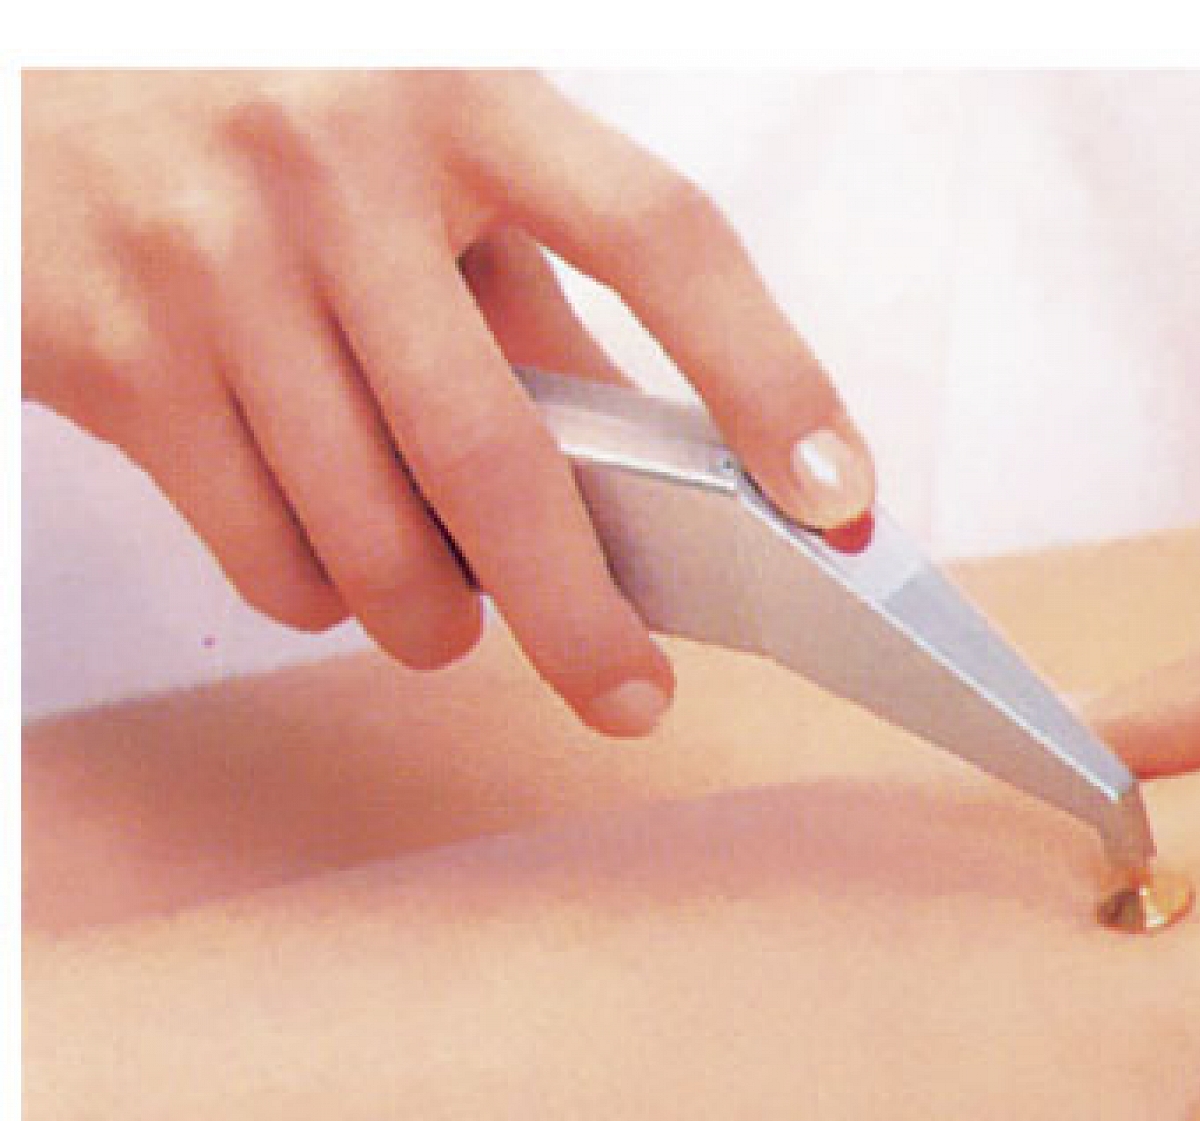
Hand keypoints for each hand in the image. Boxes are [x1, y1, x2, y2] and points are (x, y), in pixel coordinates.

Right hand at [23, 70, 873, 735]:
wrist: (8, 43)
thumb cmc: (270, 109)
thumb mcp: (420, 152)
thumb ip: (530, 287)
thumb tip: (661, 470)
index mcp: (456, 95)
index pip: (658, 238)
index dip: (767, 372)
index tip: (839, 497)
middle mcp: (329, 170)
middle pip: (498, 459)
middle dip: (580, 618)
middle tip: (633, 697)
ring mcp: (208, 263)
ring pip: (371, 539)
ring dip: (442, 623)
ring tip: (463, 623)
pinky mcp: (109, 353)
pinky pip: (264, 554)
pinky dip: (327, 597)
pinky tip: (338, 563)